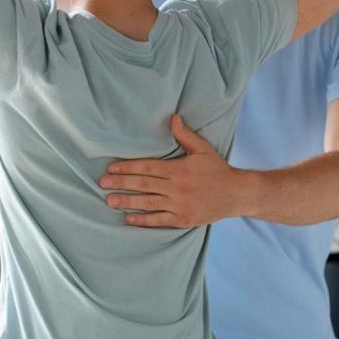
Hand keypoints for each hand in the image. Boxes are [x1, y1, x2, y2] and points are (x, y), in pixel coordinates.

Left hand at [100, 114, 237, 227]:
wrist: (236, 194)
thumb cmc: (218, 169)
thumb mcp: (203, 149)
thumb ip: (185, 135)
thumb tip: (173, 118)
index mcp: (179, 170)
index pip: (148, 167)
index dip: (128, 168)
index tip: (111, 168)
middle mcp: (177, 188)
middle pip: (144, 184)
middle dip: (121, 184)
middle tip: (102, 184)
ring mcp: (179, 205)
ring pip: (148, 203)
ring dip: (127, 202)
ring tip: (110, 201)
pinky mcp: (183, 220)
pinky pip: (159, 220)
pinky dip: (143, 220)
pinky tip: (128, 218)